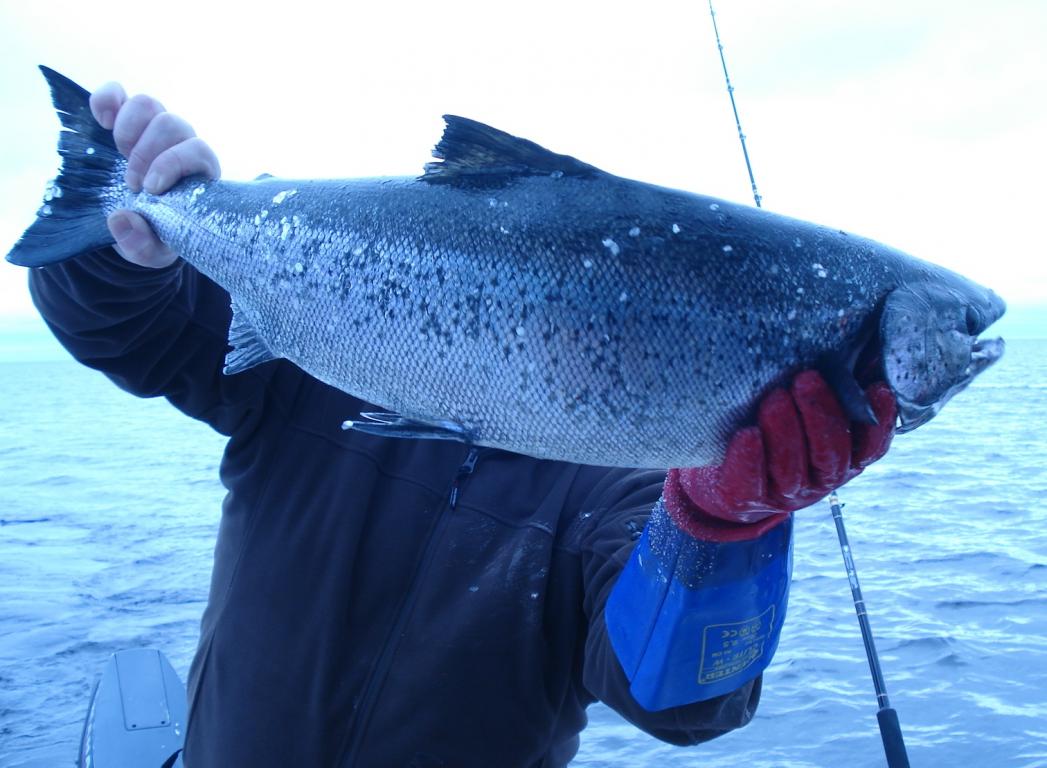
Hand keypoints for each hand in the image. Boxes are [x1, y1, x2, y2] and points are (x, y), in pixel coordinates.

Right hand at [89, 82, 220, 267]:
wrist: (137, 225)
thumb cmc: (154, 236)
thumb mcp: (151, 252)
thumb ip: (143, 245)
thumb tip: (122, 219)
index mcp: (198, 176)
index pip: (199, 151)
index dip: (172, 164)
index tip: (149, 190)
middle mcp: (180, 146)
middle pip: (172, 124)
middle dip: (145, 153)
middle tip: (131, 184)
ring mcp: (152, 132)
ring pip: (149, 105)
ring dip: (128, 129)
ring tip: (118, 156)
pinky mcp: (124, 121)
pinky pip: (118, 94)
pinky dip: (106, 100)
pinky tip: (100, 122)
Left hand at [665, 371, 896, 538]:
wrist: (730, 471)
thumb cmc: (778, 422)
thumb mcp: (811, 403)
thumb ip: (841, 380)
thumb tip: (870, 347)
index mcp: (844, 456)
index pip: (871, 445)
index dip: (879, 420)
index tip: (877, 387)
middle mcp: (820, 478)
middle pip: (831, 453)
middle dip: (820, 414)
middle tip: (806, 377)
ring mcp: (784, 492)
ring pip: (792, 468)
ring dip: (785, 431)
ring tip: (774, 397)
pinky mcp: (747, 498)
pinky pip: (750, 482)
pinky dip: (750, 459)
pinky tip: (747, 434)